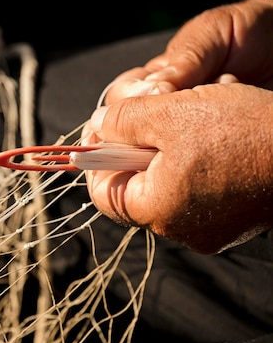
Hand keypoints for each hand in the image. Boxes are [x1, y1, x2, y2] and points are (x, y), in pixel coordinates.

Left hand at [84, 0, 272, 253]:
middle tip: (150, 113)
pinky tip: (218, 130)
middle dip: (138, 145)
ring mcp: (213, 227)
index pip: (103, 193)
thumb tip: (96, 127)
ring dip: (170, 145)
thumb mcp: (169, 113)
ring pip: (170, 182)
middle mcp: (183, 229)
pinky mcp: (237, 216)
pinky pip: (200, 186)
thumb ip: (122, 121)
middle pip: (137, 185)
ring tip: (193, 115)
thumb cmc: (245, 130)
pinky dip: (198, 157)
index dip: (97, 157)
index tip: (102, 128)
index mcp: (158, 211)